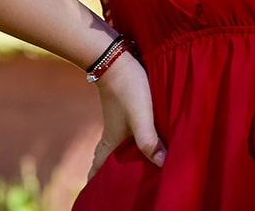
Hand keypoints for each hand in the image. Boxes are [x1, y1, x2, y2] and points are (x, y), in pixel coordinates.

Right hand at [89, 52, 165, 178]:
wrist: (116, 58)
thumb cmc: (128, 89)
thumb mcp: (141, 117)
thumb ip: (149, 141)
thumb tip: (163, 165)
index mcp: (111, 141)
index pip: (98, 168)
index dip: (94, 183)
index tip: (92, 197)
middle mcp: (111, 134)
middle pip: (105, 160)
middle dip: (107, 175)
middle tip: (111, 189)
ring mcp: (117, 121)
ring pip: (115, 146)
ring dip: (119, 159)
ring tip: (130, 169)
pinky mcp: (124, 110)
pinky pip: (124, 134)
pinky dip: (128, 144)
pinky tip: (140, 142)